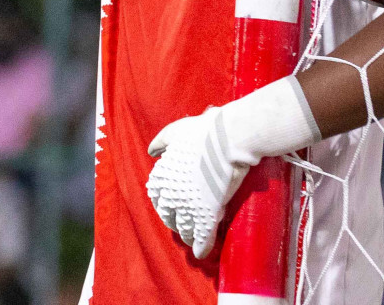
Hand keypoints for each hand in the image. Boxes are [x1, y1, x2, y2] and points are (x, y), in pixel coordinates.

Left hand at [145, 76, 323, 258]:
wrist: (231, 137)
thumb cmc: (205, 130)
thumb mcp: (177, 130)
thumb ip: (162, 141)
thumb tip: (152, 151)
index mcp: (163, 174)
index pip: (157, 196)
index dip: (164, 202)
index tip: (171, 205)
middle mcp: (172, 193)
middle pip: (169, 215)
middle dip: (175, 221)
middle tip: (182, 224)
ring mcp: (189, 206)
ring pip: (185, 229)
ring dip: (189, 235)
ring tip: (194, 239)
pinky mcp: (208, 215)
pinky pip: (202, 238)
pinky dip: (202, 247)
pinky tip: (203, 253)